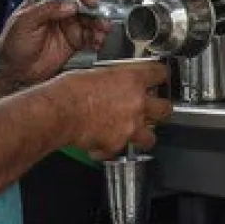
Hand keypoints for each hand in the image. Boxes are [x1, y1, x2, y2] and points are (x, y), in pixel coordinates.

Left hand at [0, 0, 110, 85]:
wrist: (13, 70)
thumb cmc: (11, 44)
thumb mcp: (24, 22)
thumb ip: (47, 10)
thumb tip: (70, 5)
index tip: (91, 2)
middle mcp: (59, 10)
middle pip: (85, 4)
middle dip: (96, 11)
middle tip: (102, 20)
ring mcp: (67, 26)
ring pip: (91, 21)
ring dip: (99, 26)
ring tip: (101, 33)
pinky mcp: (73, 42)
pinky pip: (90, 37)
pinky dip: (97, 39)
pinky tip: (96, 42)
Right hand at [56, 62, 173, 159]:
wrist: (59, 112)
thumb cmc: (70, 90)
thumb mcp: (96, 72)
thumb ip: (114, 79)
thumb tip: (114, 81)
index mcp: (132, 80)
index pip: (160, 73)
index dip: (160, 76)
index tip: (159, 78)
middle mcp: (137, 103)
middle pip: (165, 109)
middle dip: (160, 109)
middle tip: (154, 109)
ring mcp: (130, 127)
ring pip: (150, 137)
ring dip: (144, 134)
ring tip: (134, 132)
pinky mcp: (117, 145)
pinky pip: (121, 150)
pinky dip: (112, 148)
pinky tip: (103, 143)